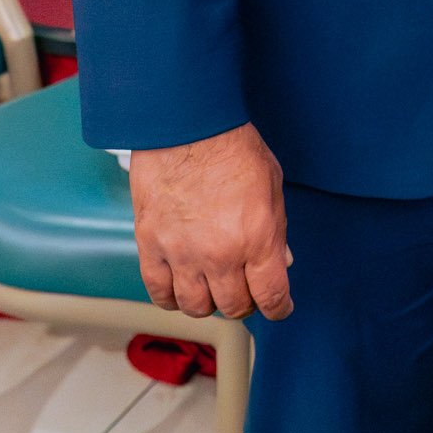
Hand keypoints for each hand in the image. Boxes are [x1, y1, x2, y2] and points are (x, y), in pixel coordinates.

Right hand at [130, 121, 292, 320]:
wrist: (187, 125)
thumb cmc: (232, 147)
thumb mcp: (271, 184)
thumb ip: (276, 229)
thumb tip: (281, 261)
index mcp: (257, 238)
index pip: (271, 296)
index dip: (278, 307)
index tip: (278, 307)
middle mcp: (221, 254)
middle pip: (234, 306)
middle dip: (244, 302)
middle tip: (244, 289)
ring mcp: (183, 254)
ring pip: (196, 307)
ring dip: (208, 302)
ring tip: (212, 286)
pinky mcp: (152, 247)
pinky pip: (160, 292)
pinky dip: (171, 297)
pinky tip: (180, 286)